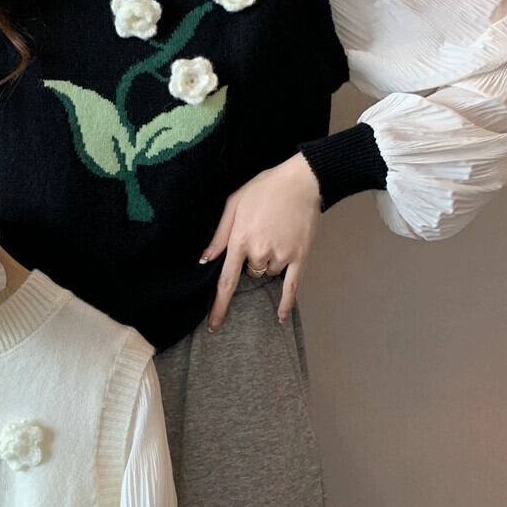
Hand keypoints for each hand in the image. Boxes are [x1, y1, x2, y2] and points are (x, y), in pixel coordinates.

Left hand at [200, 151, 321, 330]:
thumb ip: (219, 234)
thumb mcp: (234, 203)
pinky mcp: (300, 256)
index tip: (213, 324)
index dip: (219, 305)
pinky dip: (286, 303)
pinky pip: (291, 287)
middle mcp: (260, 251)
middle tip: (261, 234)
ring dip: (270, 263)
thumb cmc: (264, 188)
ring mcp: (281, 255)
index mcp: (240, 239)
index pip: (227, 281)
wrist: (301, 181)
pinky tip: (280, 317)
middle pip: (251, 273)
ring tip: (277, 234)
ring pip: (270, 274)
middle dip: (252, 261)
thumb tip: (205, 259)